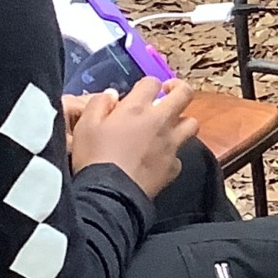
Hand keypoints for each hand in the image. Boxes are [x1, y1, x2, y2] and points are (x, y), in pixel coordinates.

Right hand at [66, 76, 197, 198]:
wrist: (110, 195)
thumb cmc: (94, 158)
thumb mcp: (85, 125)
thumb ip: (99, 104)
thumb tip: (111, 95)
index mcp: (136, 108)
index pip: (152, 82)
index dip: (148, 84)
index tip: (142, 91)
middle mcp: (159, 122)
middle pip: (184, 94)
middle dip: (179, 89)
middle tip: (169, 93)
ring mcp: (170, 144)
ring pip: (192, 123)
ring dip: (183, 120)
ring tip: (170, 125)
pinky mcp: (173, 167)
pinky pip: (180, 155)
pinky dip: (172, 154)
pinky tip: (160, 158)